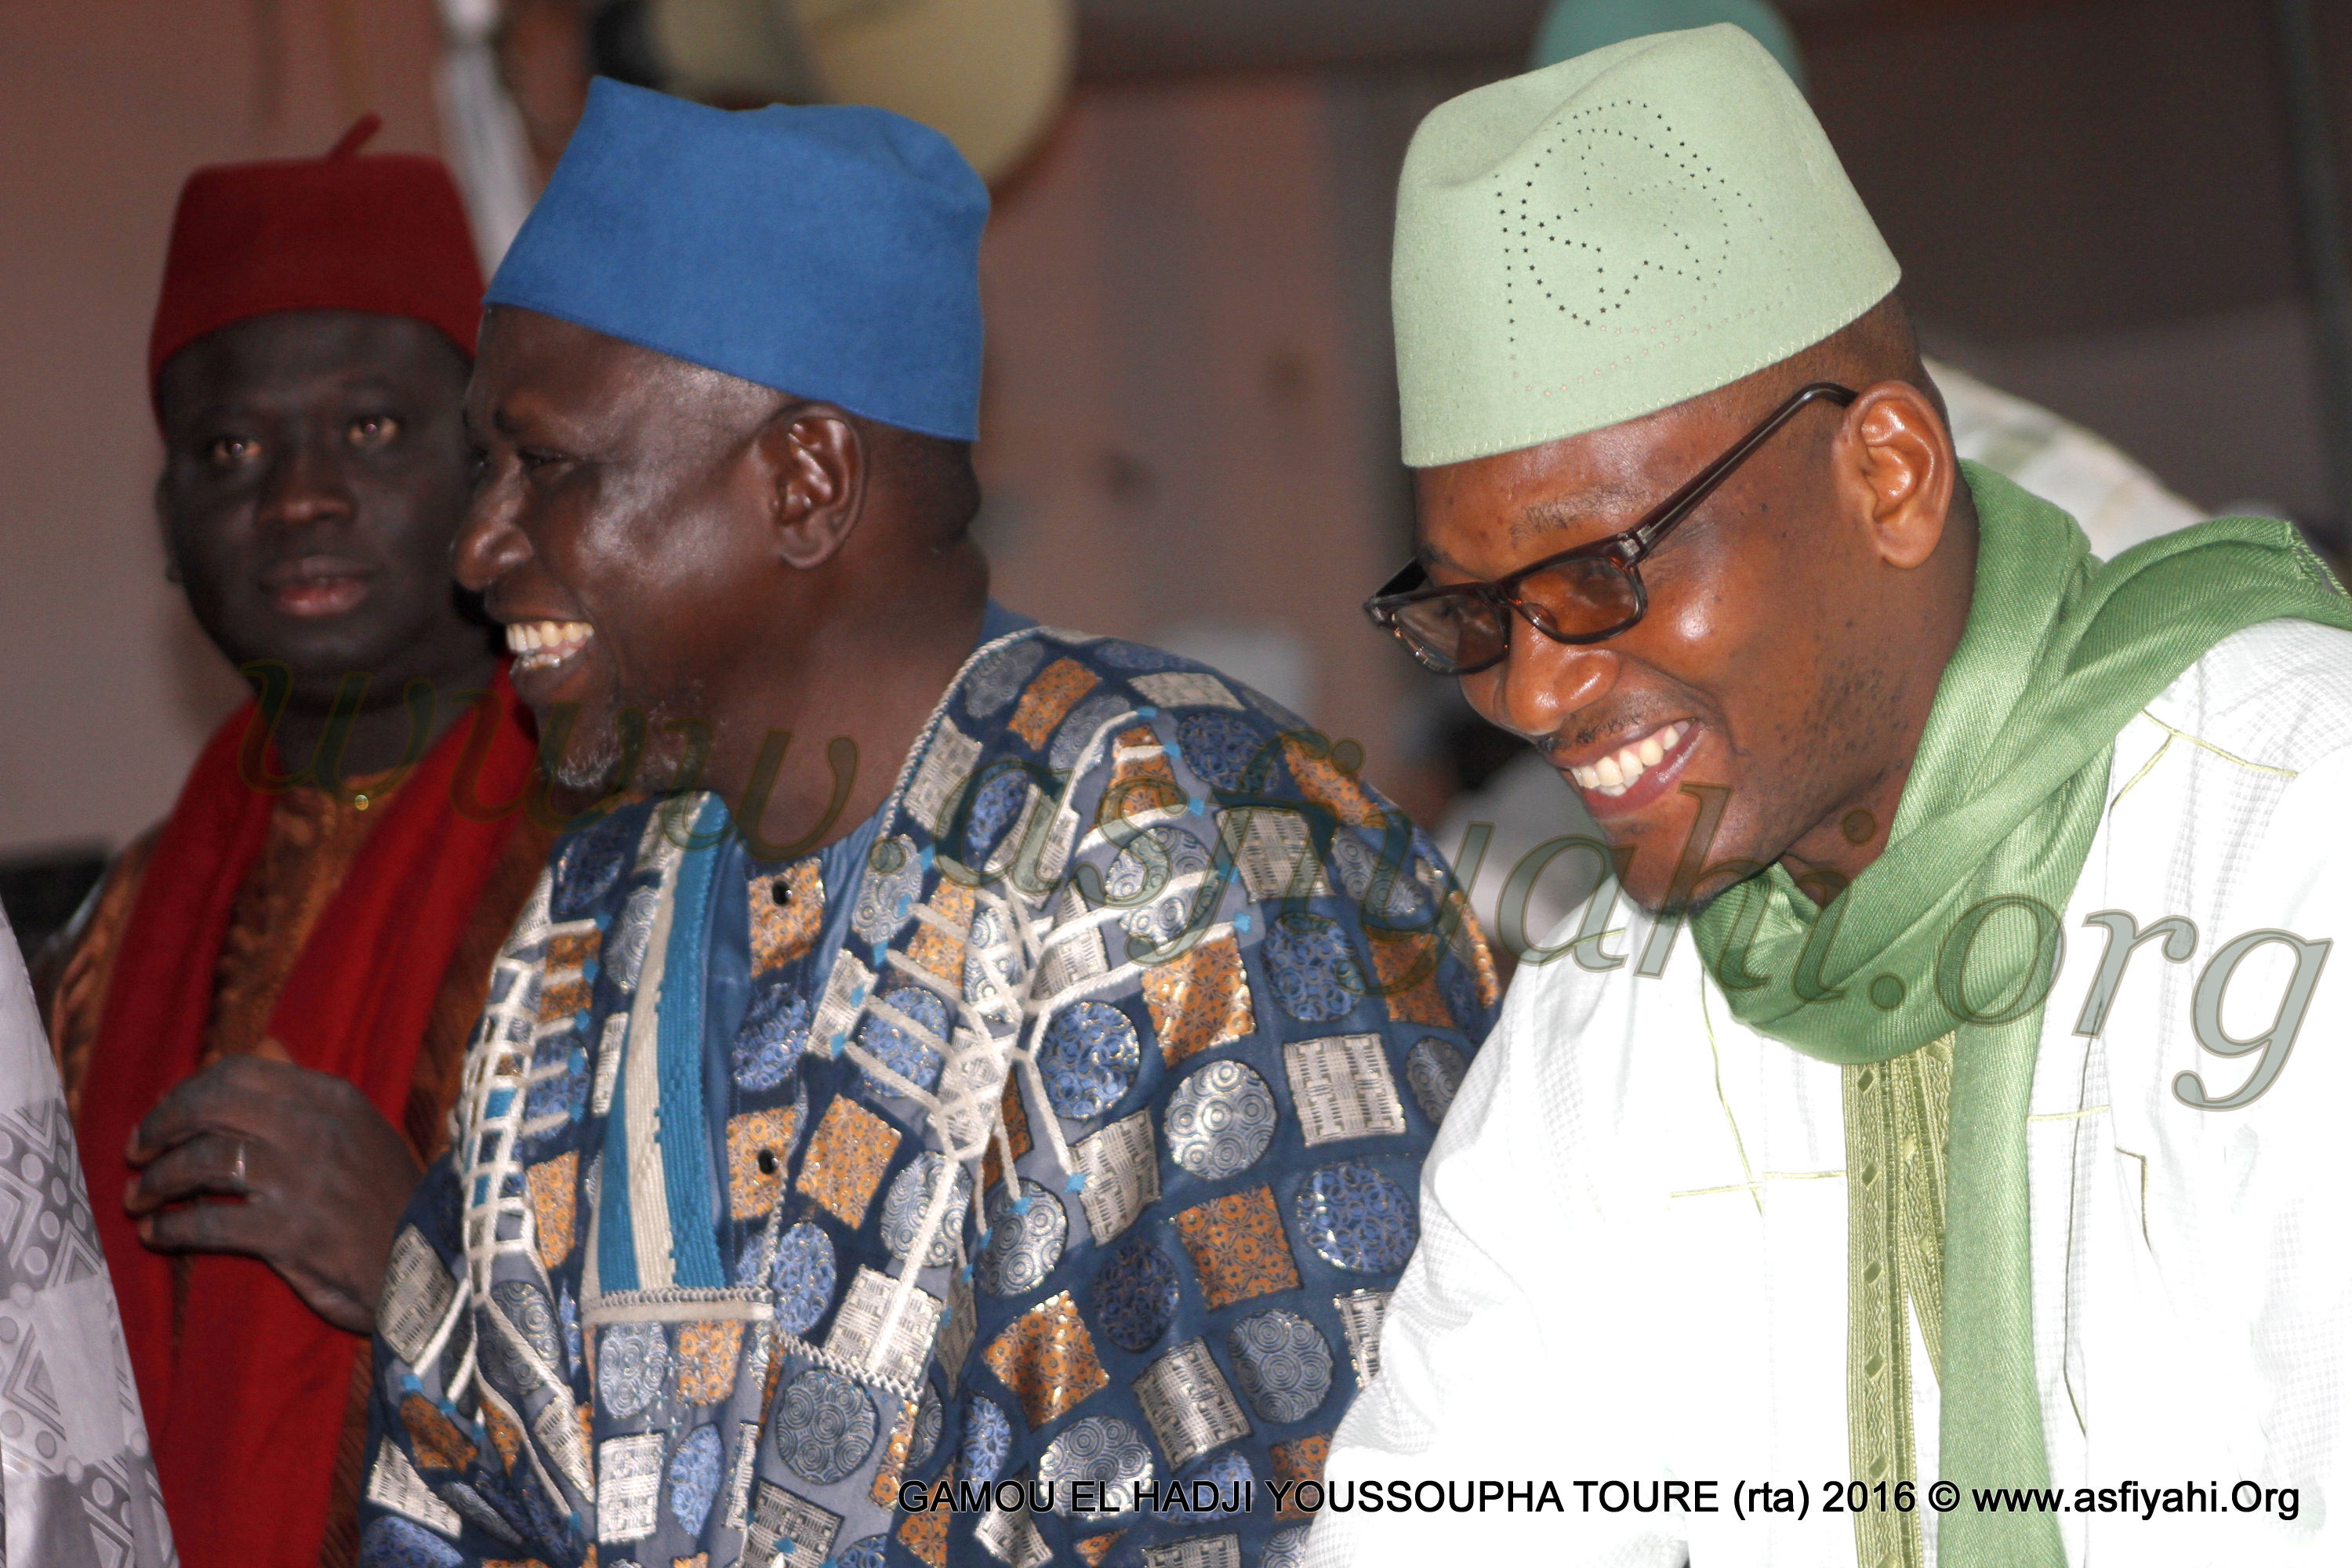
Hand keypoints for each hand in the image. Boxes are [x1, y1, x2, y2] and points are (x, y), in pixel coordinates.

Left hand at [124, 1055, 423, 1333]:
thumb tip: (266, 1044)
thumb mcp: (359, 1130)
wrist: (426, 1266)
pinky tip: (156, 1234)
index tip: (165, 1116)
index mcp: (333, 1098)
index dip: (189, 1090)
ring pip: (204, 1161)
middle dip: (161, 1126)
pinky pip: (209, 1223)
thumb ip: (306, 1090)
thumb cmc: (386, 1199)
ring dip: (157, 1181)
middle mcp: (316, 1129)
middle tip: (137, 1152)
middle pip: (213, 1106)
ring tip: (139, 1199)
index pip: (240, 1071)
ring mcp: (303, 1179)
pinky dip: (172, 1229)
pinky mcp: (290, 1232)